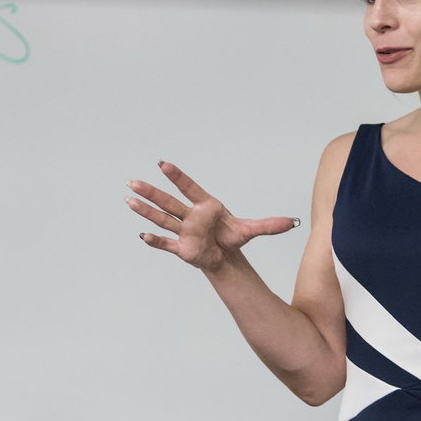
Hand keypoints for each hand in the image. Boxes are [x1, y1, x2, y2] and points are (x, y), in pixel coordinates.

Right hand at [126, 160, 298, 272]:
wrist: (224, 256)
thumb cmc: (232, 237)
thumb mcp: (251, 231)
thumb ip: (269, 226)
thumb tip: (291, 222)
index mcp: (205, 206)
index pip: (189, 189)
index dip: (177, 177)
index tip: (163, 164)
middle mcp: (190, 216)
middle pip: (169, 202)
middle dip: (151, 192)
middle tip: (133, 181)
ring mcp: (183, 231)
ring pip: (162, 219)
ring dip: (145, 211)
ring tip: (129, 199)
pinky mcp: (181, 248)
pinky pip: (166, 244)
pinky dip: (155, 241)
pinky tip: (142, 235)